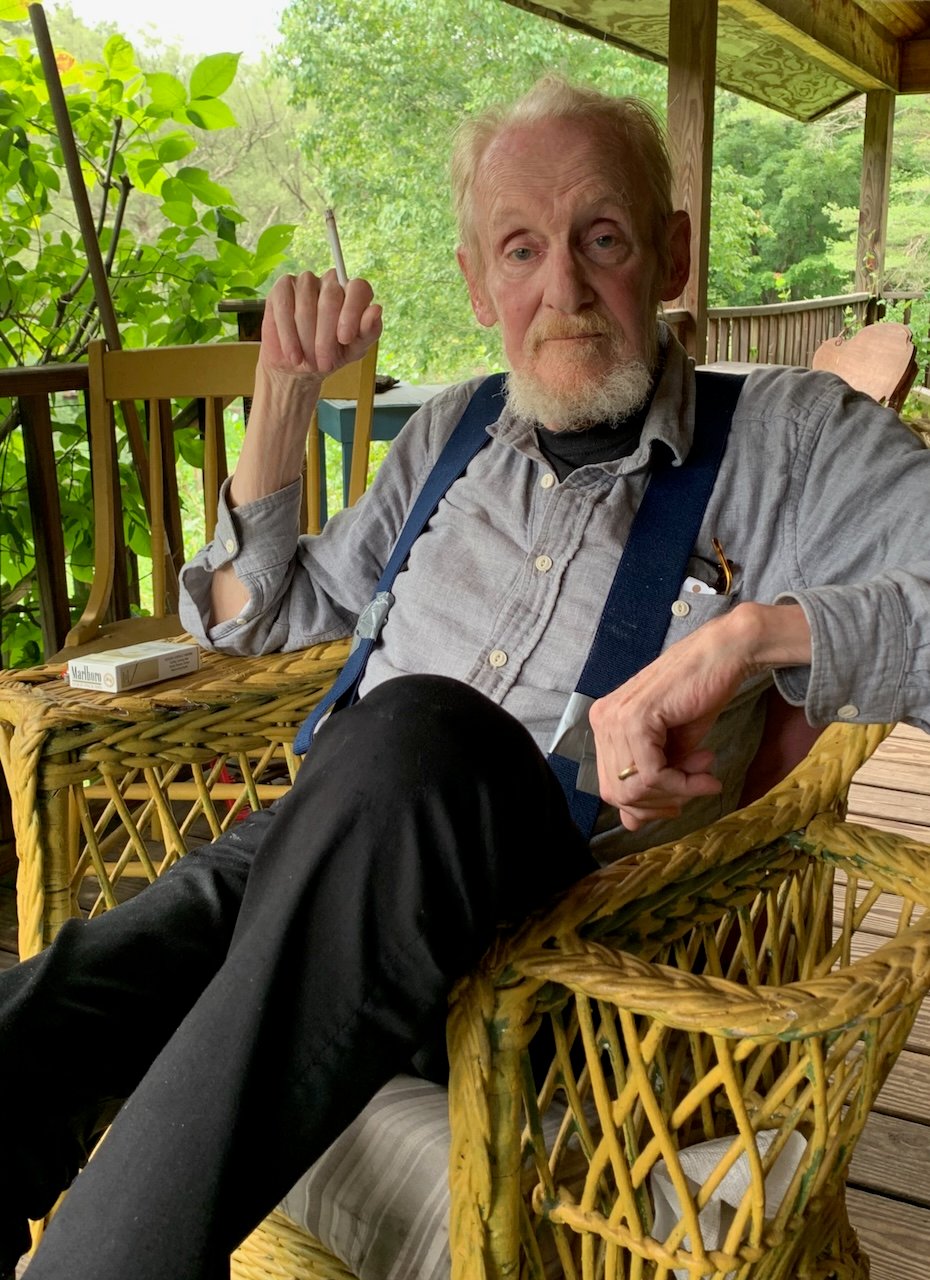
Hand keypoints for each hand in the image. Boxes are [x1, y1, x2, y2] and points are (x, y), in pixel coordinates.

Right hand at [259, 269, 382, 382]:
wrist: (299, 366)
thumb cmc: (331, 355)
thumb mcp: (354, 350)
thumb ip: (368, 332)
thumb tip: (376, 309)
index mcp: (354, 293)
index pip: (358, 288)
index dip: (352, 313)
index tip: (345, 339)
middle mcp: (331, 282)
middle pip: (331, 298)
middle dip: (326, 336)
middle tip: (324, 363)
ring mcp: (305, 281)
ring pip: (306, 305)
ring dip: (306, 338)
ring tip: (306, 361)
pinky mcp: (282, 288)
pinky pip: (285, 306)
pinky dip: (288, 334)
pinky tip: (293, 354)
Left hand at [589, 602, 810, 829]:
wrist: (722, 657)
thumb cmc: (698, 697)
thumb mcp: (670, 750)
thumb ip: (650, 782)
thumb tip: (631, 825)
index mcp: (604, 726)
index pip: (610, 787)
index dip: (645, 806)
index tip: (679, 802)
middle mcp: (602, 720)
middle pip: (618, 793)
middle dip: (660, 803)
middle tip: (695, 789)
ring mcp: (614, 717)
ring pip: (636, 787)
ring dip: (678, 792)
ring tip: (706, 776)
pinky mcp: (636, 717)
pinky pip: (654, 773)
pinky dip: (684, 784)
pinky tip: (707, 774)